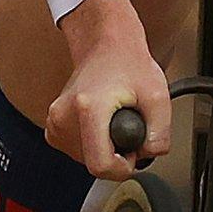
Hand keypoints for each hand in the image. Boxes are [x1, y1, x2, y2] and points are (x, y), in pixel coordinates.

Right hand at [46, 0, 171, 180]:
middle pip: (93, 163)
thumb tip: (148, 154)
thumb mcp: (158, 96)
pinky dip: (91, 144)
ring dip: (104, 149)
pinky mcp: (53, 125)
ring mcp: (55, 121)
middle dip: (115, 155)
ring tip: (113, 120)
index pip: (101, 165)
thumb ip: (159, 133)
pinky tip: (100, 124)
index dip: (123, 167)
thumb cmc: (128, 63)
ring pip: (84, 159)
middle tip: (127, 127)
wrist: (105, 44)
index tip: (132, 153)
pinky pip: (75, 150)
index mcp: (88, 107)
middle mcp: (64, 115)